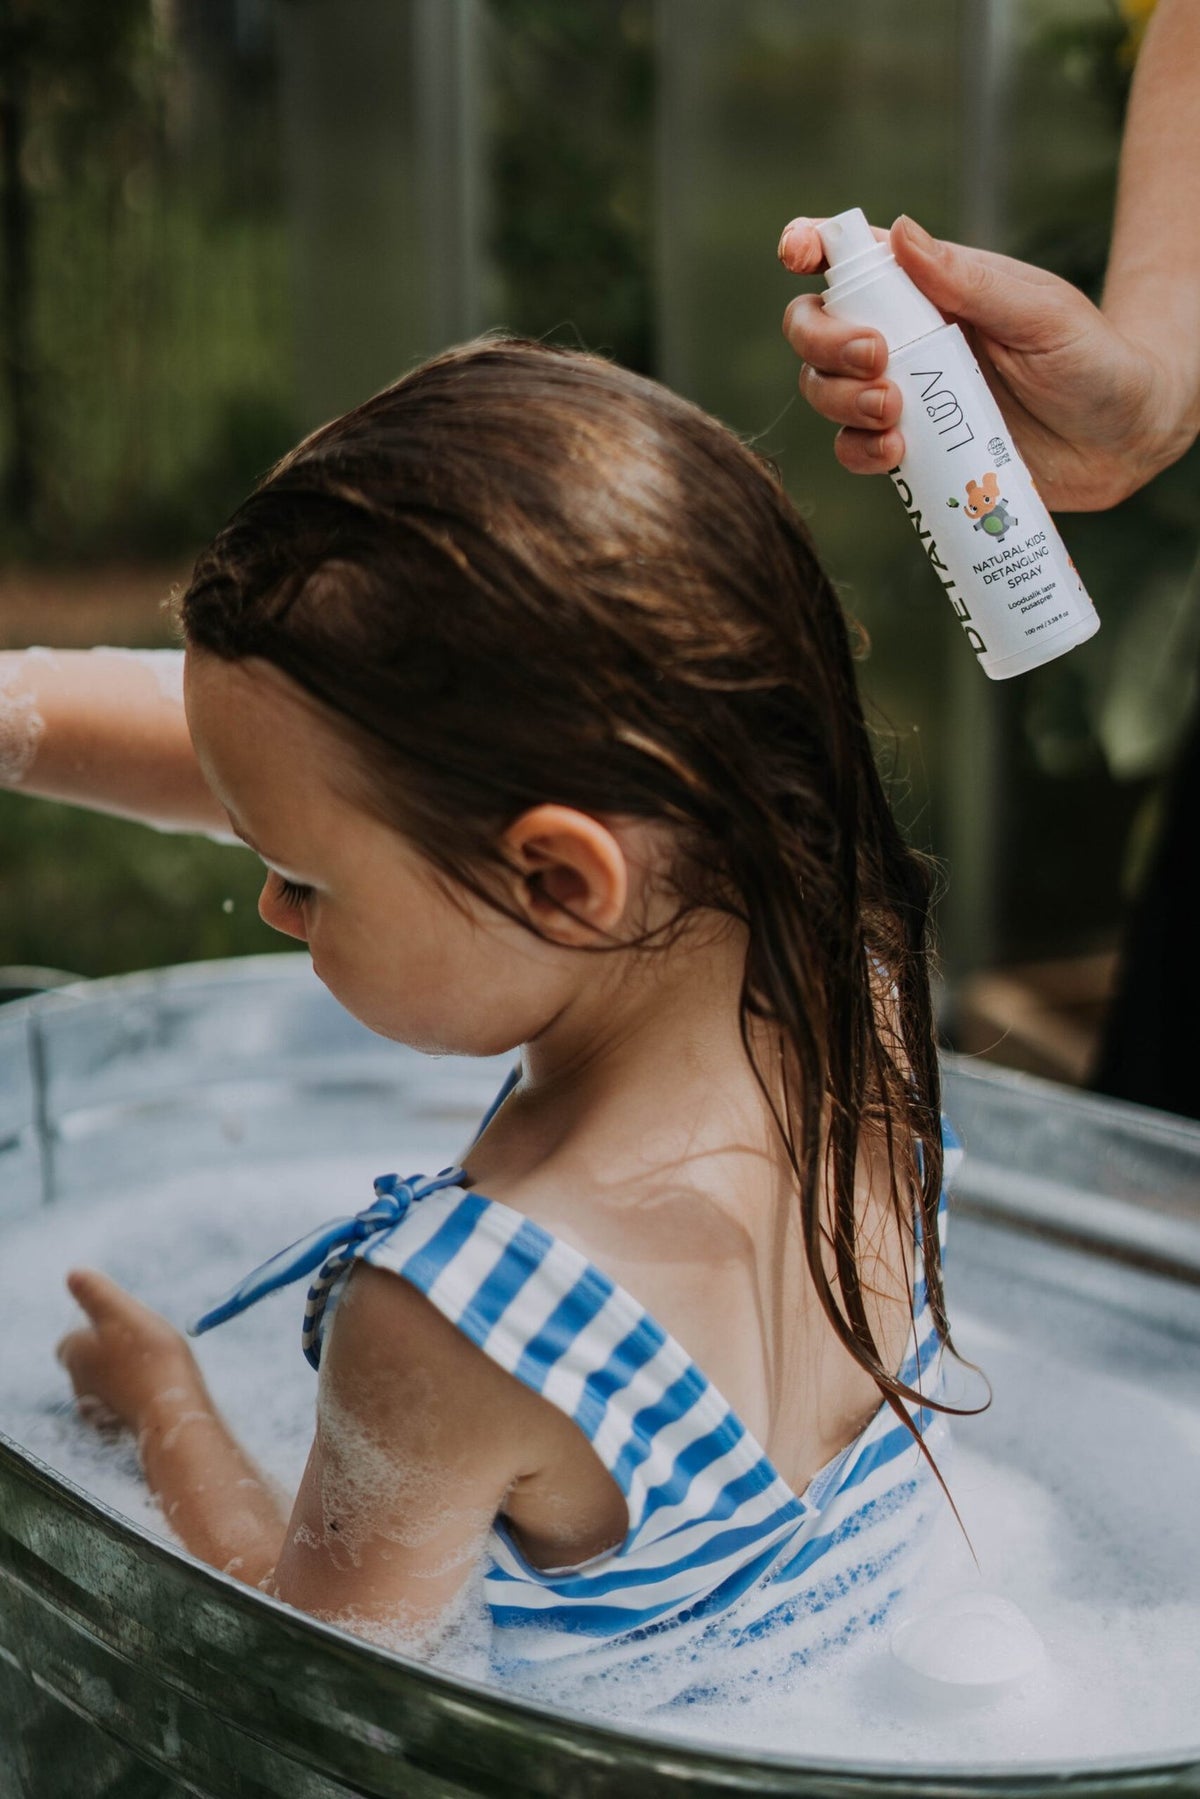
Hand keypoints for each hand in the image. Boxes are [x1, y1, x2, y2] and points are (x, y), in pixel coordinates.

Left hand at [57, 1269, 204, 1434]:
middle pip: (90, 1358)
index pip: (73, 1334)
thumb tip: (72, 1273)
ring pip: (106, 1380)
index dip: (97, 1325)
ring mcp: (96, 1408)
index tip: (125, 1321)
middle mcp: (77, 1382)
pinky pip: (122, 1402)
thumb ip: (95, 1292)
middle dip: (111, 1349)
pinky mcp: (117, 1425)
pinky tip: (157, 1389)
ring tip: (156, 1364)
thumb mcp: (122, 1313)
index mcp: (73, 1352)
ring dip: (124, 1371)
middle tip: (145, 1341)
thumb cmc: (149, 1358)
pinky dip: (135, 1394)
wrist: (171, 1413)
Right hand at [779, 213, 1182, 510]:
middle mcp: (903, 337)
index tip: (797, 254)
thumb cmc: (1092, 356)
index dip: (809, 246)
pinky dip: (860, 452)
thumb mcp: (1038, 310)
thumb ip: (968, 279)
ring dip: (840, 399)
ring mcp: (902, 395)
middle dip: (824, 341)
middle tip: (876, 359)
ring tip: (896, 411)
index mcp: (927, 285)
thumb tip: (900, 233)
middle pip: (815, 327)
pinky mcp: (911, 452)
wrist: (1123, 438)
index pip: (851, 257)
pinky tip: (897, 453)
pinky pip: (855, 450)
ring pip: (823, 391)